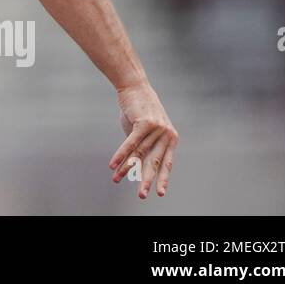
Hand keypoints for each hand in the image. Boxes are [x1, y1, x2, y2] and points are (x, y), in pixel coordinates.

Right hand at [110, 82, 177, 198]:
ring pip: (138, 154)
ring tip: (117, 180)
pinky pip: (131, 144)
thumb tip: (136, 166)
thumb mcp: (143, 130)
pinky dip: (120, 155)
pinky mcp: (145, 124)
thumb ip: (144, 146)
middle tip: (142, 196)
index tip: (160, 193)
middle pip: (154, 162)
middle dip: (146, 179)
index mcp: (171, 138)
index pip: (166, 163)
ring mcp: (158, 129)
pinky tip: (113, 165)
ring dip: (126, 168)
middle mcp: (167, 135)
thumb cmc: (138, 109)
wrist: (134, 87)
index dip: (162, 178)